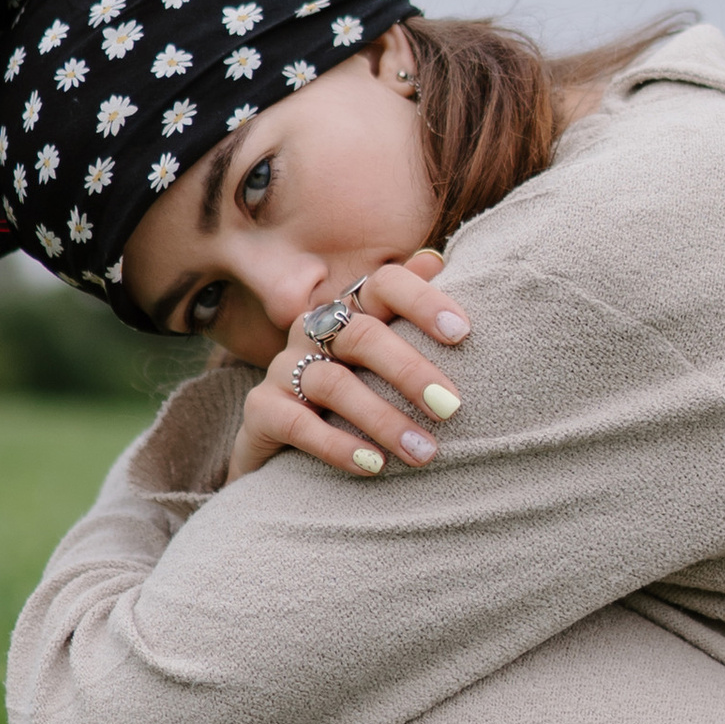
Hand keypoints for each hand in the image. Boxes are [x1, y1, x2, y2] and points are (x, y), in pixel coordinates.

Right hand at [226, 251, 471, 483]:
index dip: (422, 301)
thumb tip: (435, 258)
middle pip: (362, 334)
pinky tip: (373, 465)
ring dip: (384, 420)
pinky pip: (298, 424)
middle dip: (410, 370)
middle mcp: (314, 330)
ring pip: (335, 384)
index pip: (384, 284)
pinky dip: (339, 446)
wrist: (285, 456)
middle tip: (450, 408)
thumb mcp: (380, 361)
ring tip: (423, 452)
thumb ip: (407, 314)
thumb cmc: (352, 401)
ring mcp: (284, 368)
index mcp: (350, 310)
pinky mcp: (261, 410)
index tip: (462, 332)